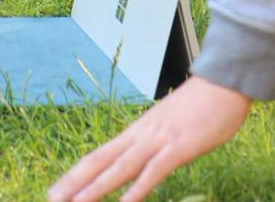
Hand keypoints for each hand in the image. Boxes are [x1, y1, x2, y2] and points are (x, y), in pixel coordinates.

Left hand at [47, 75, 252, 201]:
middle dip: (75, 182)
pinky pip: (154, 171)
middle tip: (52, 198)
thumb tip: (142, 164)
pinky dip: (138, 188)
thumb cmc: (201, 106)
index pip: (100, 154)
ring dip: (97, 188)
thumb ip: (154, 145)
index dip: (78, 173)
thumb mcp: (170, 128)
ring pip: (120, 167)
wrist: (222, 84)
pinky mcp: (179, 147)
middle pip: (101, 160)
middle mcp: (141, 135)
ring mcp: (158, 140)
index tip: (58, 190)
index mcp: (138, 131)